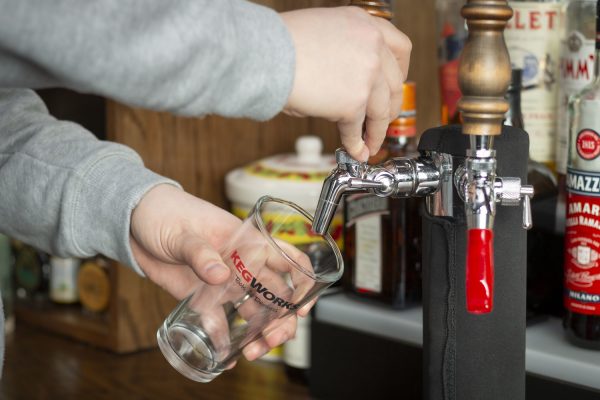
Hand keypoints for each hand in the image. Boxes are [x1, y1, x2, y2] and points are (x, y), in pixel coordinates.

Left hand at [130, 184, 299, 359]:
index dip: (303, 283)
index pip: (288, 259)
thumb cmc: (166, 214)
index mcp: (247, 243)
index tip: (301, 308)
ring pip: (254, 311)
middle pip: (276, 294)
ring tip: (253, 352)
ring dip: (259, 333)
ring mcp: (225, 283)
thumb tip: (219, 274)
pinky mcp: (203, 297)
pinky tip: (226, 355)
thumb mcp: (183, 231)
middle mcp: (242, 265)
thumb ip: (199, 251)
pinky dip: (224, 339)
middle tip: (272, 338)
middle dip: (282, 320)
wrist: (135, 224)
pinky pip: (218, 321)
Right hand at [281, 6, 410, 160]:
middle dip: (389, 108)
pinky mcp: (353, 103)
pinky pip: (357, 129)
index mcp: (365, 24)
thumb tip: (345, 80)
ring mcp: (366, 76)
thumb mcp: (323, 30)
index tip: (394, 85)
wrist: (266, 54)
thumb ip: (344, 51)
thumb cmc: (282, 42)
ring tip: (370, 144)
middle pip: (394, 85)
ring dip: (376, 132)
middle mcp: (372, 47)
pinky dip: (356, 144)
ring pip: (380, 112)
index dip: (400, 72)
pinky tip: (355, 151)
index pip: (401, 48)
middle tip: (381, 120)